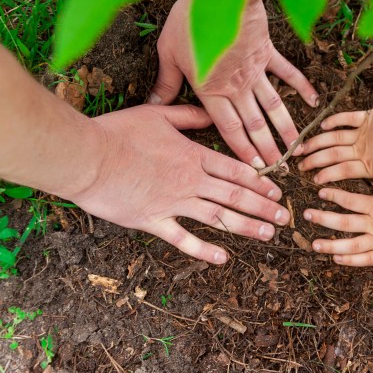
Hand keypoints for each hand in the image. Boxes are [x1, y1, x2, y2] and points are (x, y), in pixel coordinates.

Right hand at [67, 104, 288, 263]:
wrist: (87, 156)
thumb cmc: (118, 132)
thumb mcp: (158, 115)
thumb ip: (188, 116)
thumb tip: (212, 114)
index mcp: (192, 156)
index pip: (235, 170)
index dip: (260, 182)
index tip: (277, 192)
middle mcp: (189, 181)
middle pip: (235, 195)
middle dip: (264, 207)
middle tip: (285, 218)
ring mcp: (173, 203)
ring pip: (219, 218)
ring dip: (246, 227)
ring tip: (268, 235)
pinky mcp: (152, 221)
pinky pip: (183, 239)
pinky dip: (204, 250)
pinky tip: (223, 258)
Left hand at [150, 0, 318, 167]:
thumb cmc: (190, 21)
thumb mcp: (169, 52)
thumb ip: (166, 82)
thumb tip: (152, 106)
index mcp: (212, 90)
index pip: (228, 128)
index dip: (241, 150)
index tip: (254, 168)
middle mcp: (237, 86)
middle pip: (254, 123)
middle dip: (266, 148)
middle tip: (279, 168)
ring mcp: (256, 71)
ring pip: (273, 106)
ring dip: (284, 128)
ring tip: (295, 147)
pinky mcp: (268, 53)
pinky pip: (287, 73)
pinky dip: (301, 87)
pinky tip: (312, 101)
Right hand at [298, 106, 372, 189]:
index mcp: (368, 164)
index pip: (344, 172)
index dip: (328, 176)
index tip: (314, 180)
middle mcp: (359, 149)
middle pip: (333, 156)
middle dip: (315, 161)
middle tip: (300, 166)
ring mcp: (360, 133)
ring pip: (334, 139)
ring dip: (317, 143)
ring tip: (301, 148)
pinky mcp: (364, 117)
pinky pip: (346, 119)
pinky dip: (334, 121)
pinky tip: (322, 125)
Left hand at [303, 187, 372, 266]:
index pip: (351, 199)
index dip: (334, 195)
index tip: (320, 192)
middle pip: (343, 221)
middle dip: (323, 218)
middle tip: (307, 215)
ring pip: (349, 243)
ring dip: (330, 244)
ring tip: (314, 244)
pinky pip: (363, 260)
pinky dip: (349, 260)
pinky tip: (336, 259)